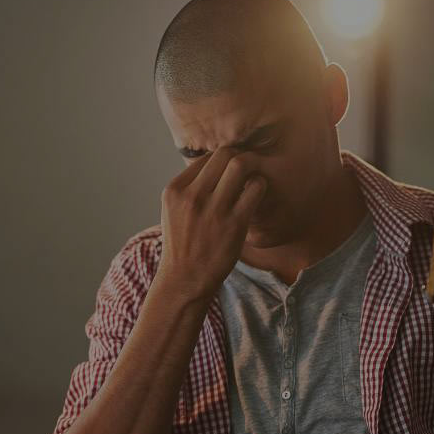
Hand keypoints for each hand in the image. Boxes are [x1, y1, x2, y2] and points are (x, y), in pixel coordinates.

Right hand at [155, 147, 265, 302]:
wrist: (184, 279)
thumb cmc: (182, 244)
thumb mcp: (173, 211)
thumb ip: (189, 188)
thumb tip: (214, 165)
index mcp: (175, 190)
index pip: (205, 157)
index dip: (221, 159)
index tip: (230, 168)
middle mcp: (192, 196)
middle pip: (224, 154)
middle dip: (239, 156)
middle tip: (246, 168)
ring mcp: (213, 209)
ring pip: (241, 165)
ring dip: (252, 168)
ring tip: (251, 179)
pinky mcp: (234, 223)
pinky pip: (256, 188)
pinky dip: (260, 186)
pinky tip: (256, 195)